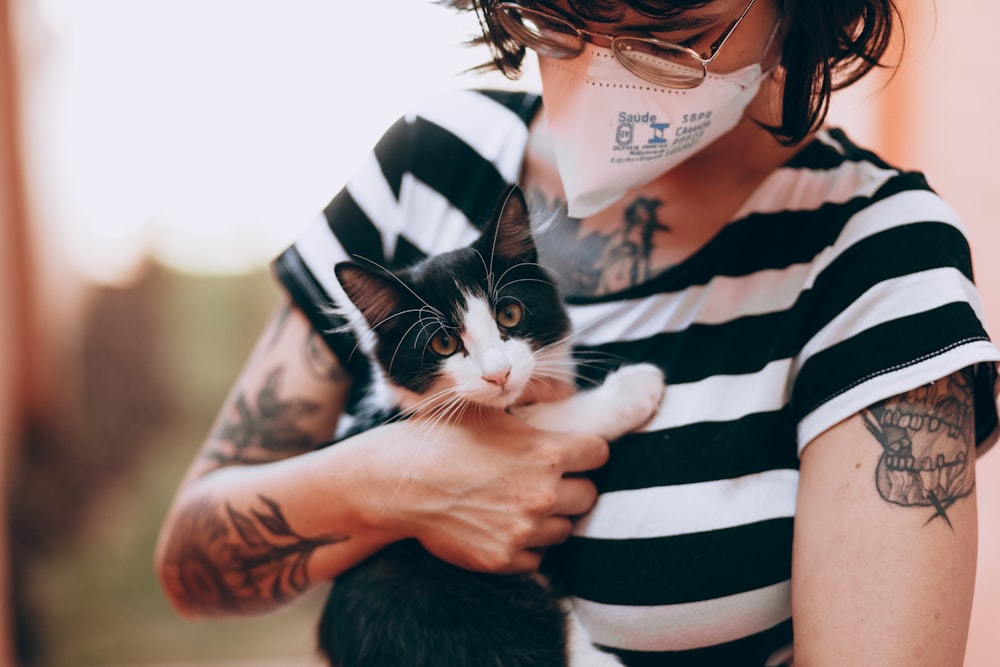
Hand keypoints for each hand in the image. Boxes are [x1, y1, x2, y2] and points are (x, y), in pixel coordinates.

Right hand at [356, 410, 607, 573]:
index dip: (587, 452)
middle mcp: (542, 494)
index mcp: (546, 452)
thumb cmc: (443, 438)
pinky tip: (504, 526)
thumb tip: (567, 390)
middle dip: (573, 486)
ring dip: (550, 518)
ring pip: (564, 529)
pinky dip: (526, 545)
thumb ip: (534, 397)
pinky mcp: (503, 558)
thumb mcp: (488, 407)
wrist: (399, 483)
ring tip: (520, 503)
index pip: (600, 454)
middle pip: (589, 496)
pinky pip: (537, 557)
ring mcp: (524, 530)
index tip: (574, 454)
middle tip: (547, 480)